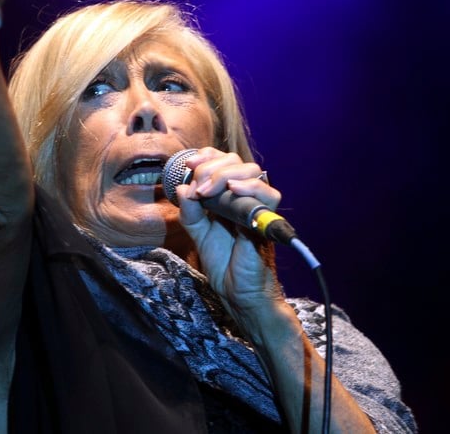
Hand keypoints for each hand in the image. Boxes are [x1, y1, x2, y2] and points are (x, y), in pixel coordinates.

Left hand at [175, 147, 284, 314]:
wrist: (238, 292)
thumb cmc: (223, 263)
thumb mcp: (199, 234)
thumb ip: (190, 212)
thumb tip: (181, 188)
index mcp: (229, 196)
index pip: (224, 161)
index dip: (207, 156)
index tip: (189, 165)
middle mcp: (245, 197)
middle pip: (236, 162)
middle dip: (211, 167)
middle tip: (197, 188)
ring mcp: (257, 208)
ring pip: (253, 172)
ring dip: (225, 174)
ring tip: (207, 192)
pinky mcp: (267, 221)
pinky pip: (268, 196)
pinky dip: (250, 187)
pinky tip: (233, 189)